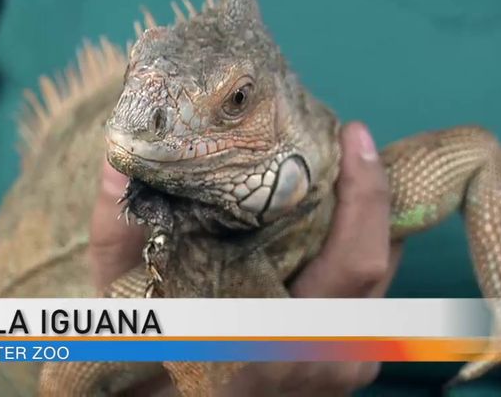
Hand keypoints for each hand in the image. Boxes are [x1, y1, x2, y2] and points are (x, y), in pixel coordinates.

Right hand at [88, 122, 401, 395]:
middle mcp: (326, 356)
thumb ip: (119, 235)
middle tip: (343, 140)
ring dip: (366, 221)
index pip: (354, 262)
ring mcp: (344, 366)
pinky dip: (357, 250)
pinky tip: (332, 221)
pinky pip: (371, 297)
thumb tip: (119, 162)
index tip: (352, 133)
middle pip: (381, 259)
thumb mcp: (126, 304)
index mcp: (278, 338)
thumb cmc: (151, 367)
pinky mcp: (348, 366)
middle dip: (370, 194)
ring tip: (340, 169)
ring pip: (381, 278)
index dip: (366, 197)